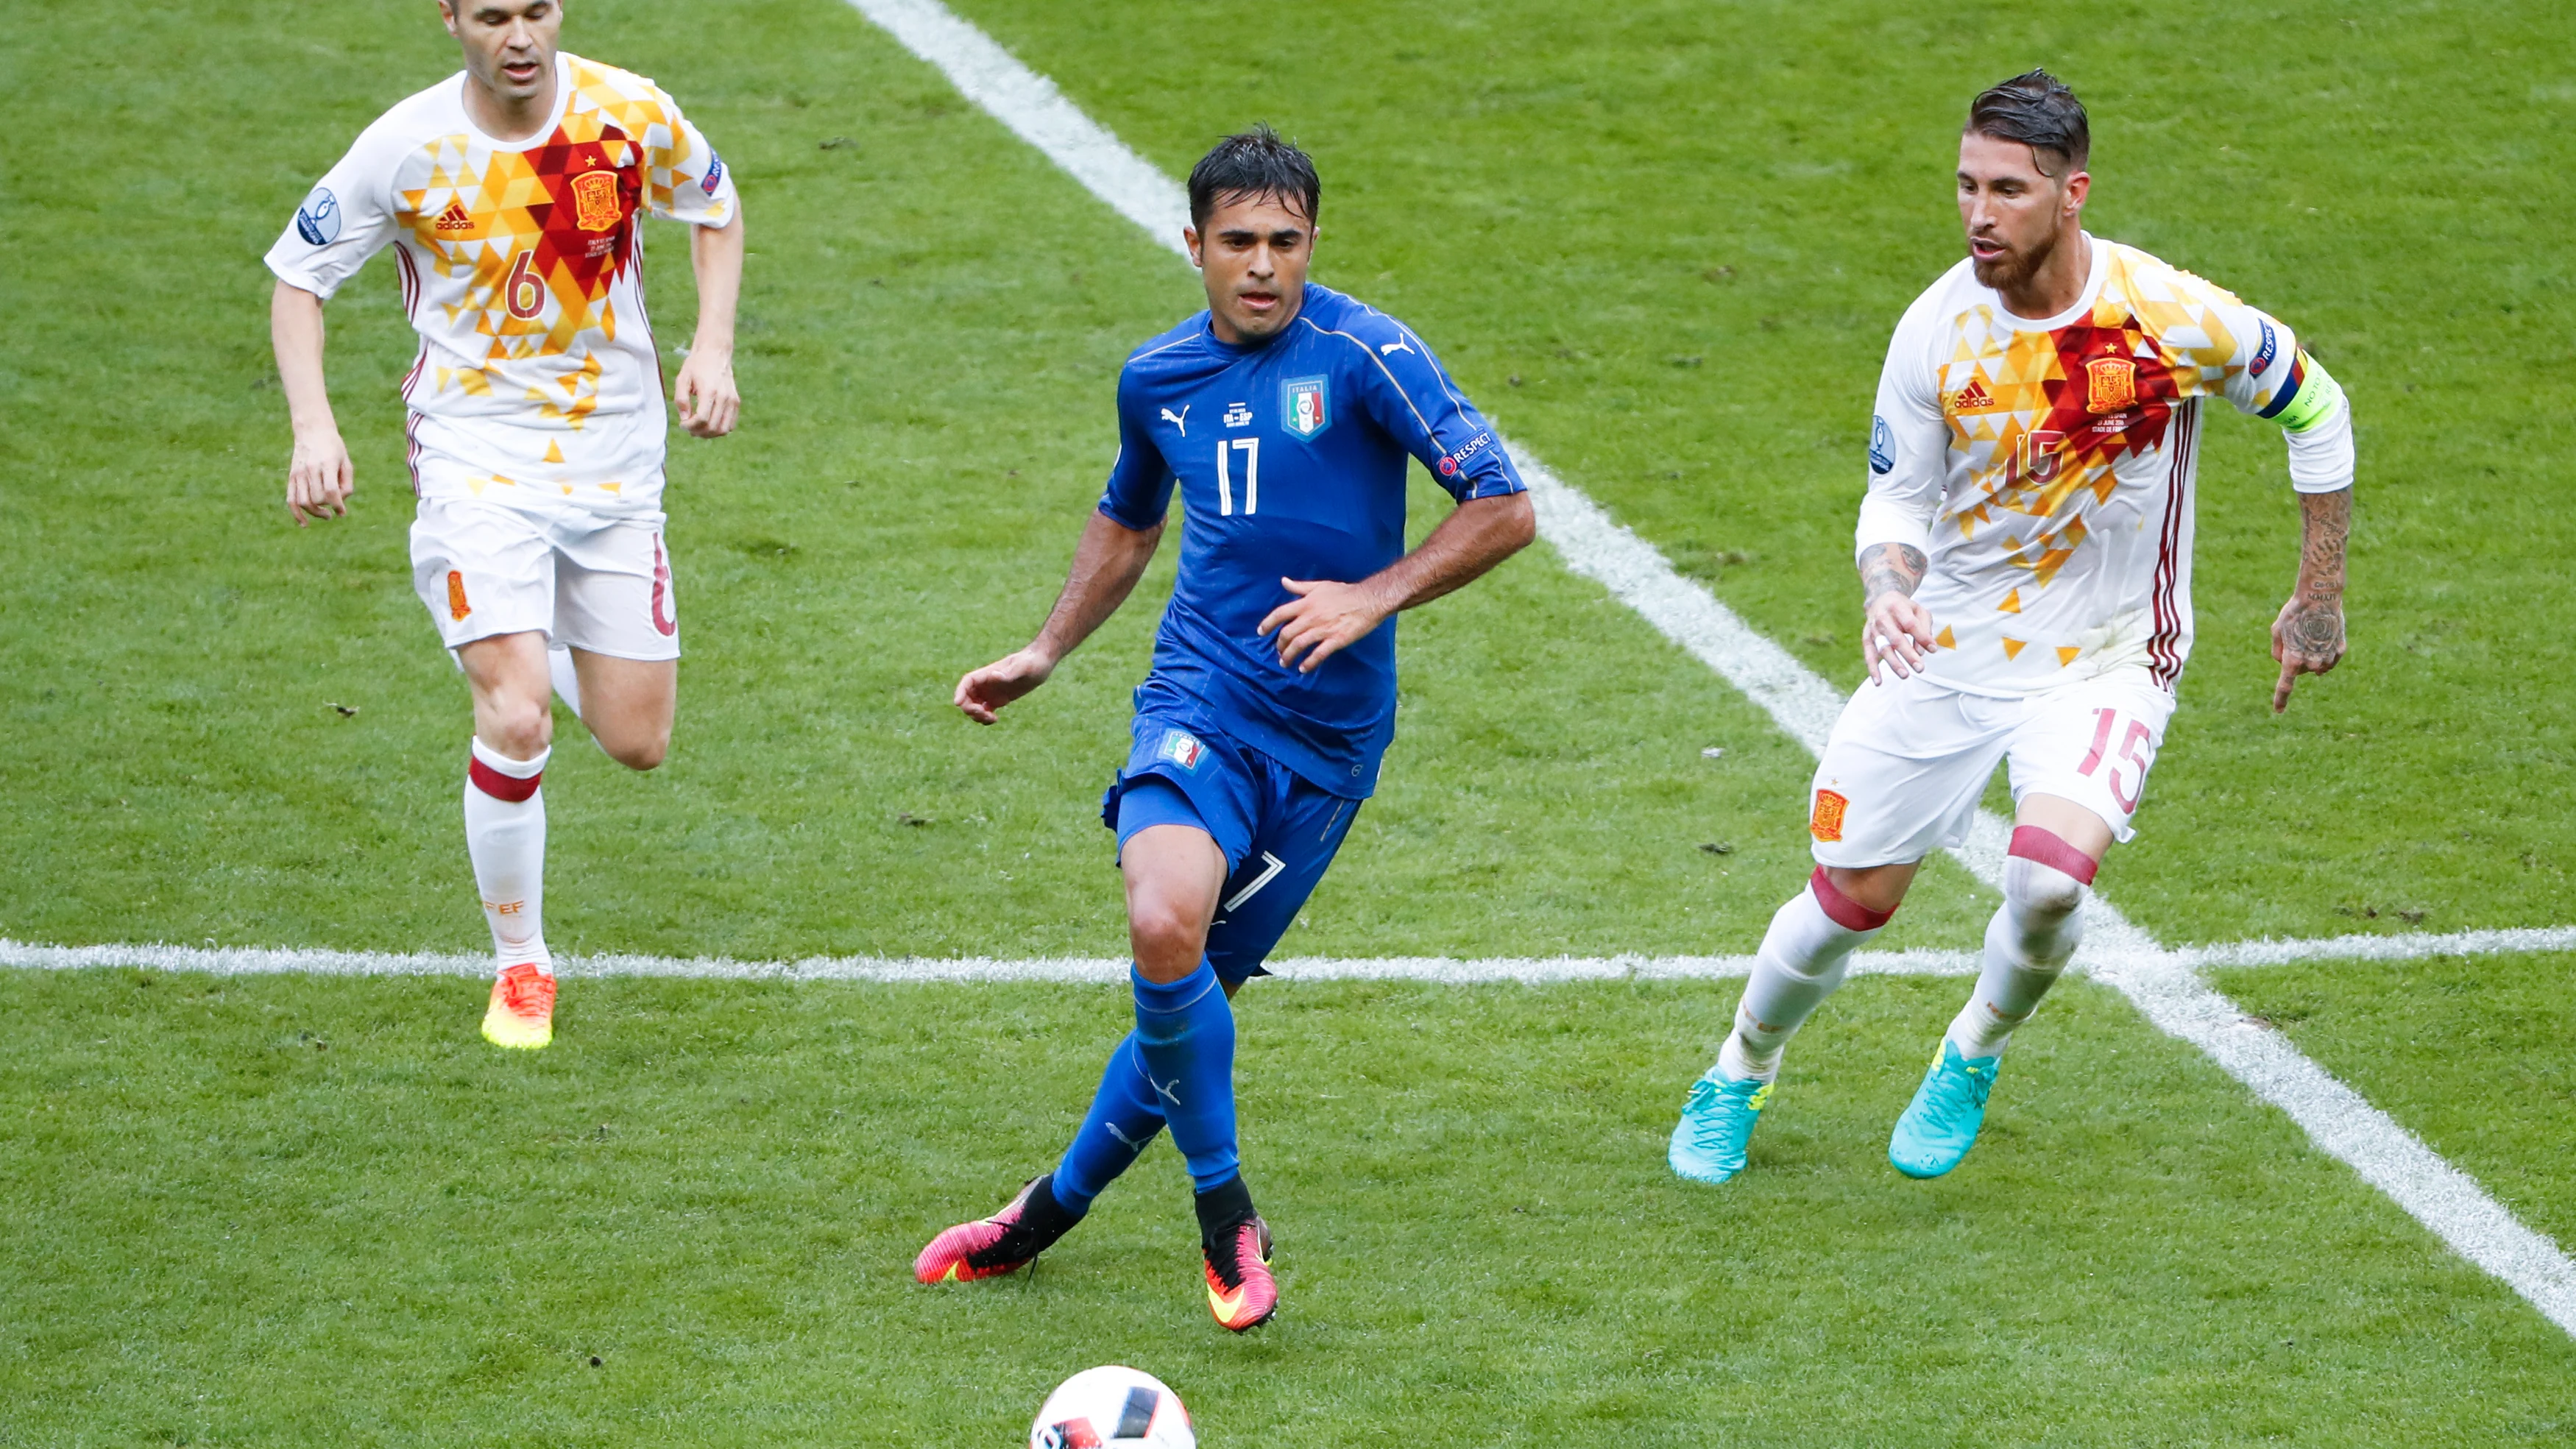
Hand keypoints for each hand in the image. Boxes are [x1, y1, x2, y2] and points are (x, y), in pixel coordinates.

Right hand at [286, 427, 353, 526]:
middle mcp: (310, 469)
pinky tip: (305, 524)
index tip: (342, 512)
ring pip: (303, 502)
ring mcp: (298, 473)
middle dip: (328, 506)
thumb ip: (347, 484)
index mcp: (326, 464)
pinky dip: (297, 514)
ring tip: (326, 515)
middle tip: (335, 506)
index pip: (330, 491)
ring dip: (315, 513)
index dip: (337, 505)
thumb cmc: (334, 448)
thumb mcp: (346, 462)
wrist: (312, 431)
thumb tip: (341, 504)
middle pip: (317, 498)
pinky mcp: (292, 477)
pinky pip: (291, 500)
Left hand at [673, 348, 738, 438]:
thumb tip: (684, 418)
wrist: (715, 353)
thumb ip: (681, 399)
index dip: (690, 426)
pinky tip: (709, 423)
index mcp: (709, 391)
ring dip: (710, 434)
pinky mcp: (736, 402)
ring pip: (723, 429)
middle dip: (698, 432)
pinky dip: (719, 429)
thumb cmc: (696, 365)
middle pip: (713, 427)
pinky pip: (730, 424)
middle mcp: (723, 397)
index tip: (682, 424)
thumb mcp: (682, 379)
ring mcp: (732, 400)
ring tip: (699, 429)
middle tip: (688, 428)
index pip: (702, 419)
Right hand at [954, 647, 1055, 723]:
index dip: (960, 692)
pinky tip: (995, 719)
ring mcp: (991, 692)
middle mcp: (987, 683)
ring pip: (974, 706)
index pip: (967, 682)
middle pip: (967, 697)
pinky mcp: (998, 700)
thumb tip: (993, 675)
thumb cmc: (1032, 661)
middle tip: (984, 714)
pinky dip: (985, 718)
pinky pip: (985, 710)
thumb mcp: (1022, 667)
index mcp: (988, 673)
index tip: (958, 703)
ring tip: (991, 718)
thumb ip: (1008, 672)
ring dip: (977, 715)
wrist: (1041, 663)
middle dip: (969, 708)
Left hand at [1258, 578, 1389, 672]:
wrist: (1368, 600)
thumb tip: (1283, 582)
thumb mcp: (1319, 585)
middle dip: (1279, 645)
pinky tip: (1303, 669)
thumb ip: (1300, 587)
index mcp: (1306, 603)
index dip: (1267, 624)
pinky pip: (1318, 654)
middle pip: (1287, 634)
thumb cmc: (1344, 592)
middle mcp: (1311, 617)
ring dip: (1289, 656)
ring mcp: (1323, 629)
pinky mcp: (1336, 640)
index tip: (1261, 632)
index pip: (1280, 614)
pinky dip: (1308, 663)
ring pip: (1299, 645)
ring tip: (1285, 663)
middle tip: (1278, 652)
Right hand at [1861, 591, 1938, 683]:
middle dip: (1908, 655)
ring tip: (1905, 675)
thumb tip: (1924, 651)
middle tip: (1920, 668)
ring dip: (1893, 663)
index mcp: (1897, 607)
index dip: (1922, 637)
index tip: (1933, 649)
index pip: (1910, 624)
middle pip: (1896, 638)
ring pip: (1883, 648)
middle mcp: (1882, 618)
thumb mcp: (1919, 611)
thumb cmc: (1904, 608)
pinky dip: (1873, 669)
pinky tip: (1878, 682)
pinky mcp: (1866, 638)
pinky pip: (1868, 655)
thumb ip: (1924, 629)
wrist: (1880, 600)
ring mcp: (1872, 629)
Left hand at [2270, 592, 2344, 713]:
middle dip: (2298, 659)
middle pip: (2301, 670)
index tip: (2278, 711)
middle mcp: (2312, 663)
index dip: (2281, 699)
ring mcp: (2328, 657)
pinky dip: (2326, 651)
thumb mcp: (2277, 630)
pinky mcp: (2340, 650)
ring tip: (2311, 633)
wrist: (2320, 596)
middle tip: (2298, 637)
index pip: (2285, 686)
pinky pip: (2330, 658)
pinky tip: (2323, 634)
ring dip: (2312, 655)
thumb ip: (2278, 651)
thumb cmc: (2294, 612)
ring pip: (2317, 666)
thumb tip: (2285, 664)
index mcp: (2293, 660)